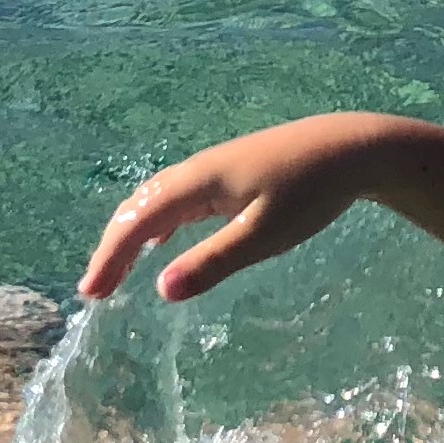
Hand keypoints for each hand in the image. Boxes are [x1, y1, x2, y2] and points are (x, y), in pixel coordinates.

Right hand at [80, 113, 420, 303]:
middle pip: (139, 207)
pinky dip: (158, 222)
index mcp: (198, 182)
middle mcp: (197, 171)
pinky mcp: (231, 174)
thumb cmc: (311, 192)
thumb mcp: (264, 235)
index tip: (91, 294)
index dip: (111, 257)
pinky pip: (179, 199)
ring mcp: (214, 170)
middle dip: (113, 247)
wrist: (353, 148)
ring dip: (132, 234)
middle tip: (94, 290)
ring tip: (116, 270)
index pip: (138, 221)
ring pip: (157, 201)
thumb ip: (213, 262)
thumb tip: (161, 290)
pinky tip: (163, 240)